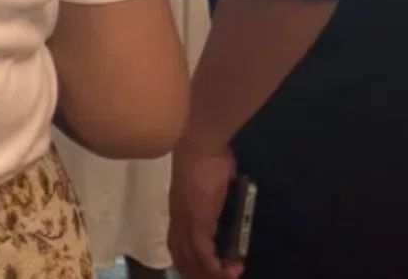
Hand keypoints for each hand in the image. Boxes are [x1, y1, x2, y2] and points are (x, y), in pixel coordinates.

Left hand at [169, 138, 241, 278]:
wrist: (200, 142)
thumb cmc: (209, 152)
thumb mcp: (214, 178)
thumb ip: (217, 190)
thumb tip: (228, 183)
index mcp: (180, 208)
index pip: (177, 242)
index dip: (189, 259)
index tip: (208, 267)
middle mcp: (178, 218)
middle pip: (181, 256)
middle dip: (197, 273)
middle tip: (220, 278)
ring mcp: (186, 221)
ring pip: (191, 259)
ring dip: (209, 274)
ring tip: (229, 277)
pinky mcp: (197, 221)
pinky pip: (203, 254)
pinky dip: (214, 268)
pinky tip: (229, 271)